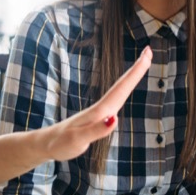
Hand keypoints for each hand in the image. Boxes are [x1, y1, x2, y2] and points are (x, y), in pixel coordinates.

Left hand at [41, 46, 152, 160]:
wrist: (46, 144)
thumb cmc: (60, 143)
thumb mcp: (77, 140)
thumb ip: (96, 130)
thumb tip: (115, 118)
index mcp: (98, 112)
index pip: (121, 89)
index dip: (135, 73)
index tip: (147, 54)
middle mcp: (101, 108)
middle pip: (122, 85)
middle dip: (136, 69)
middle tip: (149, 51)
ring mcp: (99, 111)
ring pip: (119, 90)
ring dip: (131, 76)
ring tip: (143, 63)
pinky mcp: (97, 117)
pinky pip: (115, 99)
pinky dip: (124, 89)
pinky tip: (126, 88)